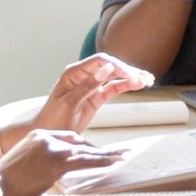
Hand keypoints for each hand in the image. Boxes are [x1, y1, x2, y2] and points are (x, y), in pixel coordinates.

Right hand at [0, 130, 122, 195]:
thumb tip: (52, 169)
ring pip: (85, 151)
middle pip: (79, 142)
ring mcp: (52, 149)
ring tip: (121, 157)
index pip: (68, 136)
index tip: (94, 151)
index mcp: (37, 135)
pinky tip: (111, 163)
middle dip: (97, 150)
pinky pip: (84, 162)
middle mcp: (46, 138)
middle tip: (114, 154)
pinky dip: (100, 162)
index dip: (84, 145)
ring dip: (105, 155)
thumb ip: (40, 159)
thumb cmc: (5, 180)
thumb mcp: (23, 161)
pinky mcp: (56, 163)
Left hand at [27, 54, 153, 137]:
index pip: (100, 61)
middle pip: (110, 67)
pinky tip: (138, 86)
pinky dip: (126, 87)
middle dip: (128, 71)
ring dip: (131, 78)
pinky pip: (114, 88)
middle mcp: (83, 76)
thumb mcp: (70, 102)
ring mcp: (91, 86)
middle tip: (145, 79)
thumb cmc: (53, 119)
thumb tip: (107, 69)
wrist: (47, 134)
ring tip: (148, 81)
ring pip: (115, 77)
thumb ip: (88, 85)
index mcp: (74, 73)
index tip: (132, 75)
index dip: (118, 66)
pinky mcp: (96, 97)